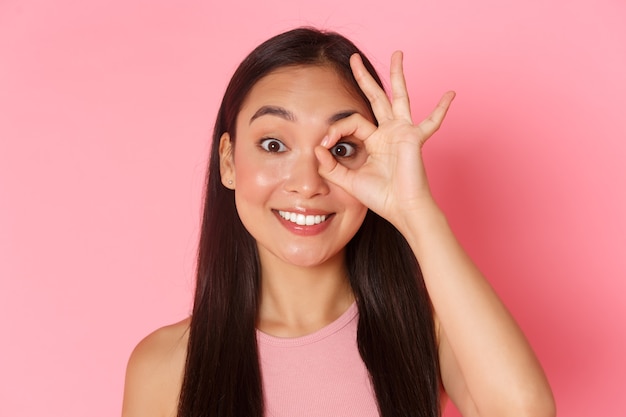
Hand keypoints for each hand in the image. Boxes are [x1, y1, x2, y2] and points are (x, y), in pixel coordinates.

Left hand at [315, 51, 454, 227]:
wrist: (402, 209)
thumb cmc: (381, 197)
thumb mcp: (348, 180)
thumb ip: (330, 166)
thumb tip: (316, 147)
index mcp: (374, 140)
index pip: (352, 122)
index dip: (336, 128)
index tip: (325, 144)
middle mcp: (389, 132)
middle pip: (376, 98)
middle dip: (365, 78)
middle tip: (354, 59)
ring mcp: (403, 132)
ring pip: (399, 97)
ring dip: (397, 76)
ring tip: (397, 54)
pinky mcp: (414, 138)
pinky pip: (431, 122)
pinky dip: (441, 109)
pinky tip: (450, 94)